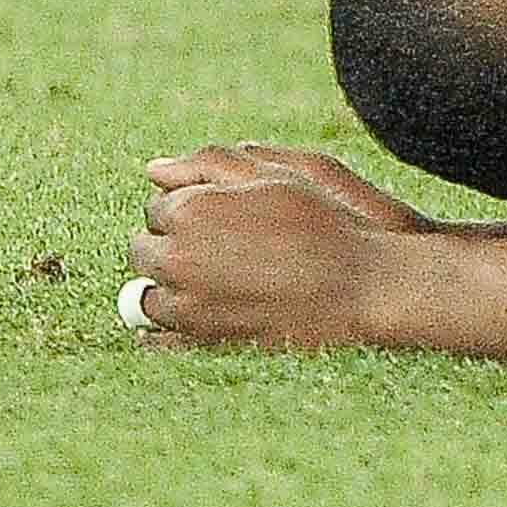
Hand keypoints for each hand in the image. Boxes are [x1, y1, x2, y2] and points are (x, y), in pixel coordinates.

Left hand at [127, 145, 425, 344]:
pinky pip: (159, 341)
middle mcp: (177, 258)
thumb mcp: (276, 175)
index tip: (219, 216)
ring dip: (168, 286)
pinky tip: (184, 320)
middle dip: (170, 246)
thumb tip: (153, 170)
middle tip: (211, 249)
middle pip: (143, 250)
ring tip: (207, 283)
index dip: (188, 209)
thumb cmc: (324, 224)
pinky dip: (161, 333)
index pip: (159, 207)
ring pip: (147, 295)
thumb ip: (210, 164)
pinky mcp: (204, 342)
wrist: (362, 287)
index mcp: (189, 211)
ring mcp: (188, 305)